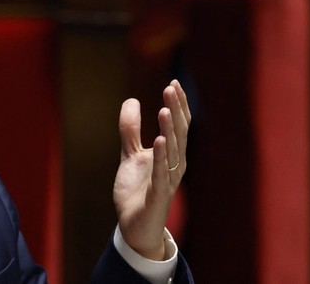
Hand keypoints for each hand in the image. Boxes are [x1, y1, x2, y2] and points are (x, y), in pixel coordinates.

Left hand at [112, 80, 190, 259]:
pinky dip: (161, 157)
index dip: (178, 105)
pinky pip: (162, 174)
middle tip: (171, 88)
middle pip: (178, 133)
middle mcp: (174, 164)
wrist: (134, 226)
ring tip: (165, 109)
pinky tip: (160, 140)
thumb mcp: (130, 155)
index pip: (179, 125)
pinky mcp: (159, 195)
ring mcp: (168, 179)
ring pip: (173, 151)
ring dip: (169, 129)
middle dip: (175, 110)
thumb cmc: (137, 191)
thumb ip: (131, 130)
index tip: (173, 83)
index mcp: (171, 154)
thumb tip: (132, 100)